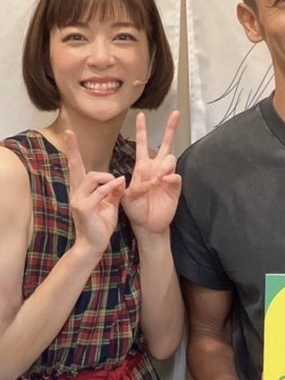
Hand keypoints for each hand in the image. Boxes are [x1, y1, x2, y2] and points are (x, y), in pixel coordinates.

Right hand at [65, 130, 124, 253]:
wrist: (93, 246)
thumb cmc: (101, 226)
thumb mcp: (110, 204)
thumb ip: (113, 191)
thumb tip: (120, 179)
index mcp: (81, 190)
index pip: (75, 166)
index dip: (73, 150)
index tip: (69, 133)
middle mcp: (76, 193)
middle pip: (79, 168)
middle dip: (83, 157)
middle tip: (83, 147)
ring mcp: (78, 200)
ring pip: (91, 177)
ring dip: (106, 178)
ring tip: (117, 184)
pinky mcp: (84, 208)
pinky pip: (99, 192)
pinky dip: (111, 187)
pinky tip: (119, 185)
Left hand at [121, 111, 181, 234]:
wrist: (147, 224)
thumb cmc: (135, 209)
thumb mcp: (126, 197)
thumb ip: (132, 187)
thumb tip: (145, 180)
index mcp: (142, 167)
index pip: (143, 144)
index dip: (142, 130)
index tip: (140, 115)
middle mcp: (156, 168)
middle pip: (166, 144)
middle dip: (171, 128)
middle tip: (176, 113)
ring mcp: (167, 176)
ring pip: (171, 158)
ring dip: (164, 165)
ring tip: (157, 178)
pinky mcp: (175, 187)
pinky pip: (176, 176)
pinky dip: (170, 177)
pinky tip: (163, 183)